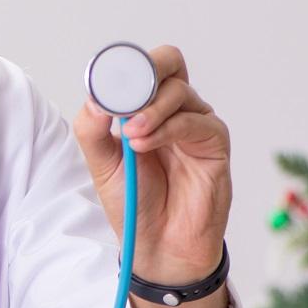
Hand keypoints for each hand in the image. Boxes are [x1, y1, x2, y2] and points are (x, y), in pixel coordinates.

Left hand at [72, 44, 231, 283]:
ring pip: (179, 89)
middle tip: (122, 100)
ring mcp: (194, 125)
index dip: (124, 66)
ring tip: (131, 136)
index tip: (103, 82)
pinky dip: (168, 127)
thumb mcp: (101, 164)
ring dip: (150, 108)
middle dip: (143, 74)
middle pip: (168, 62)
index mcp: (144, 108)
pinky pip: (197, 120)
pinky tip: (145, 145)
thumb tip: (95, 97)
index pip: (141, 66)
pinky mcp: (214, 144)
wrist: (158, 245)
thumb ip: (93, 129)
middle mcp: (172, 110)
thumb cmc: (134, 202)